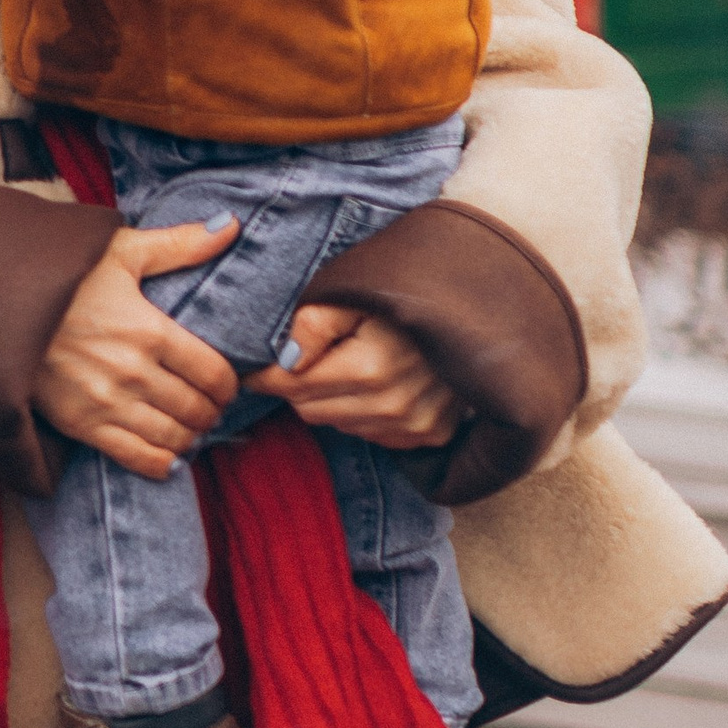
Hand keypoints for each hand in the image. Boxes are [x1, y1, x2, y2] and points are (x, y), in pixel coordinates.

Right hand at [33, 220, 240, 479]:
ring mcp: (106, 402)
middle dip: (211, 412)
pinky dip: (160, 462)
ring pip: (172, 437)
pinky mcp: (80, 424)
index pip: (213, 373)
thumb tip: (231, 226)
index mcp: (149, 329)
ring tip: (190, 428)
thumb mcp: (119, 250)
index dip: (229, 385)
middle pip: (196, 408)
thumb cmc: (61, 273)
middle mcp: (133, 371)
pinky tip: (167, 456)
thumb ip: (179, 244)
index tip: (226, 385)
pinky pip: (135, 457)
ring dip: (190, 437)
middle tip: (210, 408)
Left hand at [249, 304, 462, 450]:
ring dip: (331, 401)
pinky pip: (372, 435)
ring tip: (346, 365)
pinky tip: (374, 385)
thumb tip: (285, 360)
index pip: (293, 386)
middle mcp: (393, 406)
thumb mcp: (357, 292)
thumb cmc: (409, 293)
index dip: (265, 376)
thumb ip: (315, 322)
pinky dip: (362, 414)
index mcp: (370, 368)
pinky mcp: (430, 435)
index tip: (249, 368)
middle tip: (301, 360)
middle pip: (310, 410)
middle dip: (296, 386)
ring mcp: (415, 425)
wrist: (478, 310)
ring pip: (338, 425)